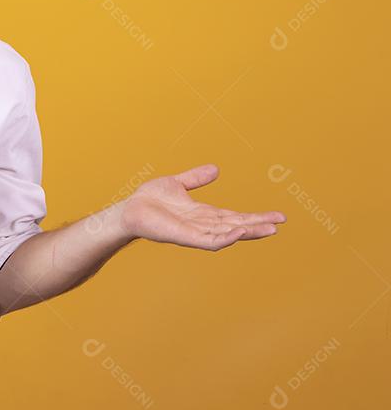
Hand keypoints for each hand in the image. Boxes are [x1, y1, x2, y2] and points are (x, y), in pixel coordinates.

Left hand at [119, 163, 285, 250]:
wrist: (129, 209)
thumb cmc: (150, 199)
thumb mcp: (177, 183)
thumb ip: (196, 178)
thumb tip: (216, 169)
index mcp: (203, 214)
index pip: (235, 216)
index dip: (255, 216)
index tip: (278, 216)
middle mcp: (202, 225)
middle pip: (236, 226)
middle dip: (258, 225)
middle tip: (280, 224)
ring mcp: (194, 232)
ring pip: (227, 234)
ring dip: (247, 232)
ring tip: (269, 230)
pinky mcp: (184, 237)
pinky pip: (208, 241)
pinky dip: (224, 238)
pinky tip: (238, 232)